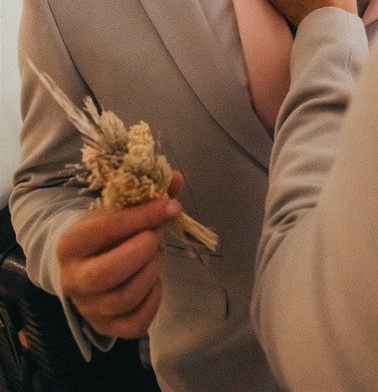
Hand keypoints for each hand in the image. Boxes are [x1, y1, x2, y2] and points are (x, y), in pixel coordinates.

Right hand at [57, 196, 181, 337]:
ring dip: (152, 272)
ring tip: (156, 255)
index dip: (141, 217)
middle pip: (107, 273)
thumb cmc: (106, 231)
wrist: (86, 261)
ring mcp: (88, 307)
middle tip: (157, 236)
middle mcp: (72, 279)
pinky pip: (135, 324)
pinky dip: (154, 301)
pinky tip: (154, 282)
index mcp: (70, 243)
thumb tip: (178, 179)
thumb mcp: (119, 208)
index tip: (169, 207)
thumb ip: (149, 193)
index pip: (103, 230)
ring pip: (124, 298)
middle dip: (143, 251)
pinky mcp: (105, 327)